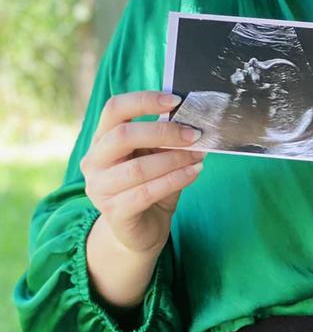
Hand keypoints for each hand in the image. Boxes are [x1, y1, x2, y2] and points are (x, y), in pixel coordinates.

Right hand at [80, 90, 204, 256]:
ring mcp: (99, 188)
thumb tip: (194, 124)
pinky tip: (194, 172)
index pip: (114, 109)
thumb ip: (166, 142)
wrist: (141, 232)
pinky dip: (174, 180)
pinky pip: (146, 193)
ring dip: (174, 159)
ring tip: (199, 156)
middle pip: (123, 136)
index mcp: (102, 140)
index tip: (175, 101)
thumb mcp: (158, 159)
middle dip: (164, 132)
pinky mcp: (113, 213)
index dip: (144, 100)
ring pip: (138, 168)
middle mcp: (94, 162)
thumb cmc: (150, 188)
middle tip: (194, 134)